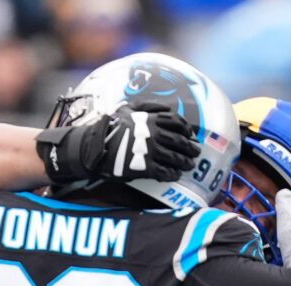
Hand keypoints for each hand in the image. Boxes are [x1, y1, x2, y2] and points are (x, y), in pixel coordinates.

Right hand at [39, 103, 198, 184]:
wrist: (94, 146)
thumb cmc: (110, 126)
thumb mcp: (127, 108)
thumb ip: (148, 105)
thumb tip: (166, 107)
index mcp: (151, 119)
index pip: (177, 122)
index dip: (187, 129)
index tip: (191, 135)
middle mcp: (154, 134)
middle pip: (179, 141)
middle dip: (190, 148)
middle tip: (196, 152)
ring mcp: (150, 151)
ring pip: (175, 158)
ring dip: (185, 162)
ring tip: (190, 166)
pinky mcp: (144, 167)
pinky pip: (164, 172)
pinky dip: (172, 174)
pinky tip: (175, 175)